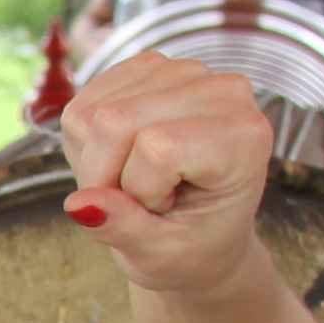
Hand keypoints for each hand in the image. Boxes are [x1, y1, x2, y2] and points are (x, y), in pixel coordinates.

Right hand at [52, 53, 276, 297]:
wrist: (202, 231)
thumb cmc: (192, 245)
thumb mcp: (161, 255)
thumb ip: (123, 228)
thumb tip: (79, 204)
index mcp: (244, 136)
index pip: (155, 147)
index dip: (140, 191)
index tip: (165, 210)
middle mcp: (224, 91)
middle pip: (112, 121)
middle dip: (106, 174)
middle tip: (140, 200)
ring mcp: (186, 72)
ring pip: (92, 112)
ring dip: (97, 159)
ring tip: (134, 178)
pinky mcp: (151, 67)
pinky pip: (84, 103)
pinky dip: (87, 140)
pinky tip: (122, 155)